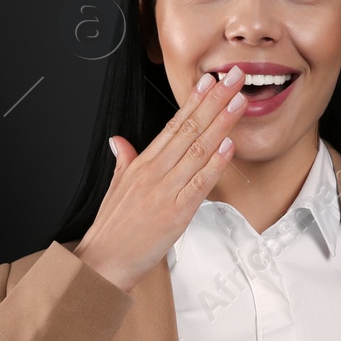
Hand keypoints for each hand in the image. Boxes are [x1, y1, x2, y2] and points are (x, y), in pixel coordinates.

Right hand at [73, 65, 247, 291]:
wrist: (102, 262)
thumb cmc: (111, 230)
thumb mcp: (114, 189)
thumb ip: (122, 162)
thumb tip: (120, 142)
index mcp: (141, 164)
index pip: (172, 125)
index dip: (194, 102)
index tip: (209, 82)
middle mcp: (154, 172)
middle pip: (189, 129)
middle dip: (214, 101)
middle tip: (233, 78)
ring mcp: (165, 191)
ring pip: (197, 150)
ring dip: (221, 124)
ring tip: (239, 102)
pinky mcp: (176, 214)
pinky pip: (199, 183)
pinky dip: (215, 163)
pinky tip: (228, 145)